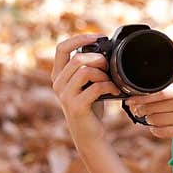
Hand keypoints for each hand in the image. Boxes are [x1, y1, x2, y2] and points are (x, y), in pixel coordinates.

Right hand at [51, 33, 121, 150]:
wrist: (89, 135)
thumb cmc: (90, 106)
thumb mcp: (86, 84)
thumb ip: (88, 67)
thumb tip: (104, 49)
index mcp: (58, 75)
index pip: (61, 48)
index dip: (79, 38)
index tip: (99, 37)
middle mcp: (57, 84)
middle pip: (77, 59)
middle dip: (98, 59)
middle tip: (109, 66)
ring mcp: (64, 96)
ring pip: (85, 71)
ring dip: (103, 74)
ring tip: (111, 82)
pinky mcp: (76, 106)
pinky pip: (95, 87)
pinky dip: (109, 86)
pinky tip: (115, 91)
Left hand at [125, 61, 172, 144]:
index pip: (156, 92)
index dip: (140, 96)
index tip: (131, 97)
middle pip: (152, 107)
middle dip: (141, 108)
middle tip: (136, 108)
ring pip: (156, 120)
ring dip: (148, 119)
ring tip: (146, 116)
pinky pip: (164, 133)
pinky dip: (155, 131)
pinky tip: (155, 128)